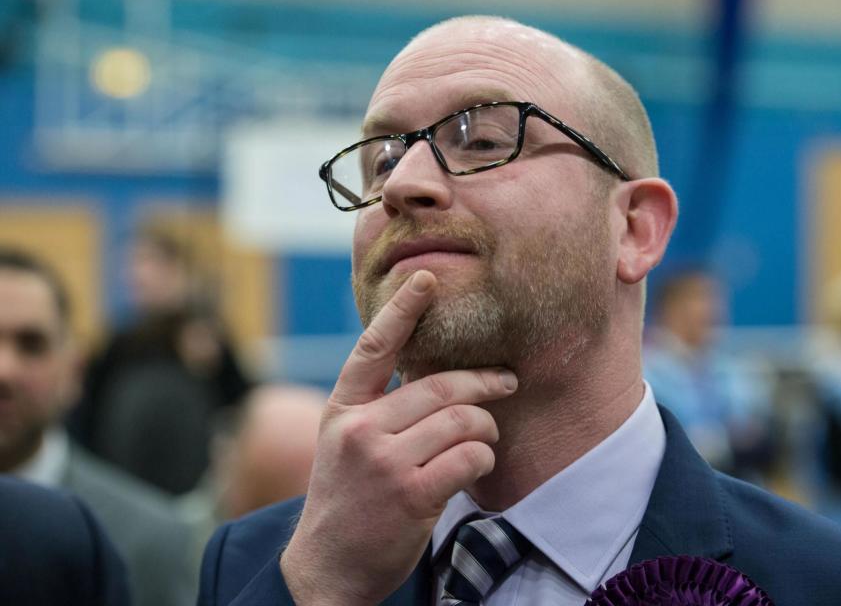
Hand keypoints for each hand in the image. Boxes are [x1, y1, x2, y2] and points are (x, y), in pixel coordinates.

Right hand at [280, 270, 517, 604]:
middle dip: (483, 382)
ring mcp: (384, 462)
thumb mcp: (344, 444)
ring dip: (486, 427)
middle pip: (439, 386)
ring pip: (462, 420)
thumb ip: (378, 408)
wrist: (328, 567)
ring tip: (486, 436)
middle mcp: (359, 429)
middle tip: (507, 381)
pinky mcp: (411, 494)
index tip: (426, 279)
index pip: (373, 348)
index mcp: (342, 409)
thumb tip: (435, 374)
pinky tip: (475, 465)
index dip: (402, 310)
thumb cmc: (347, 499)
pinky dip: (483, 458)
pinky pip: (470, 457)